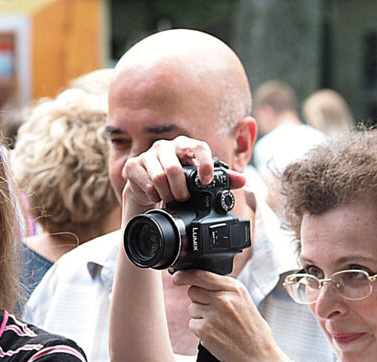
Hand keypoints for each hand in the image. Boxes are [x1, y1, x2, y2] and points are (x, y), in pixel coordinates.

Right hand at [120, 136, 246, 215]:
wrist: (151, 189)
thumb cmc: (180, 182)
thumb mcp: (202, 181)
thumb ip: (224, 179)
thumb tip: (243, 181)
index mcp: (186, 146)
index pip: (198, 147)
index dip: (204, 164)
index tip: (206, 181)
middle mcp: (166, 147)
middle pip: (174, 168)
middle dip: (181, 189)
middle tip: (184, 198)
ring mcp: (148, 155)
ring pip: (159, 177)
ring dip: (167, 194)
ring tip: (171, 199)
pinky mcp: (133, 165)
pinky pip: (145, 183)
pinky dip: (153, 195)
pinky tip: (156, 196)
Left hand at [173, 269, 282, 361]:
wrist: (259, 357)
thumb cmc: (254, 333)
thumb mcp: (245, 303)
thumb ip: (226, 291)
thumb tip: (201, 285)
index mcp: (235, 289)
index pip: (202, 275)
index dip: (185, 275)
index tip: (177, 277)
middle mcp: (223, 299)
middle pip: (193, 291)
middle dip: (199, 300)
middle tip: (214, 312)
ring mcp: (213, 314)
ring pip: (192, 308)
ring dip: (201, 316)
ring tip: (220, 327)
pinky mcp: (204, 330)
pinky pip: (193, 324)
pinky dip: (201, 331)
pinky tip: (217, 336)